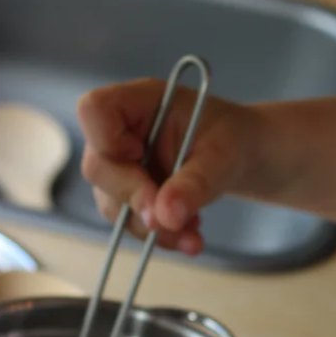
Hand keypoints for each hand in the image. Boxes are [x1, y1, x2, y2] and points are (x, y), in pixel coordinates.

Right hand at [77, 79, 258, 254]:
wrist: (240, 157)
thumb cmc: (231, 139)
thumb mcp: (224, 157)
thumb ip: (194, 182)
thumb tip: (165, 218)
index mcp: (140, 101)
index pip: (95, 110)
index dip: (108, 139)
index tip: (139, 156)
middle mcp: (121, 132)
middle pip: (99, 167)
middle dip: (136, 200)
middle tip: (174, 221)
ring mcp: (120, 165)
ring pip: (113, 204)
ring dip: (152, 228)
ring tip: (193, 233)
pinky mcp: (129, 194)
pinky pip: (130, 222)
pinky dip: (160, 235)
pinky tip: (190, 235)